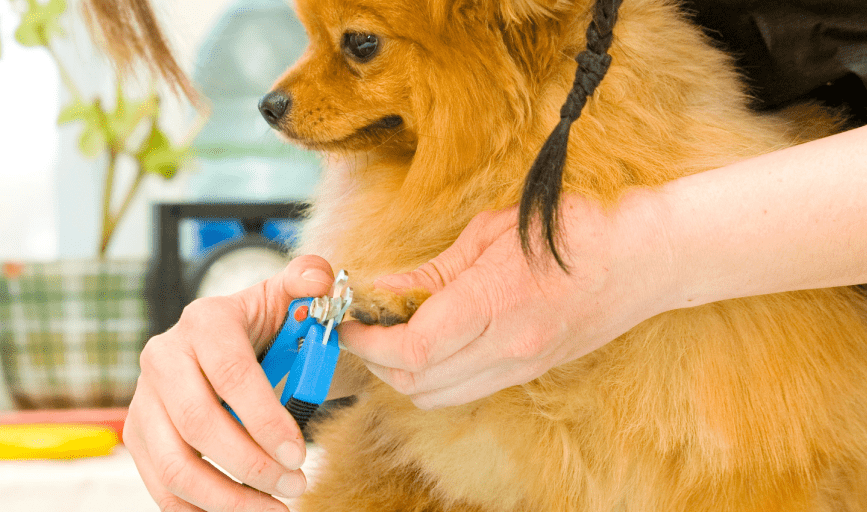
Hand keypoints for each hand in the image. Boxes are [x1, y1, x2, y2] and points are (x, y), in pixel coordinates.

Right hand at [124, 256, 336, 510]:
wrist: (222, 339)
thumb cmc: (263, 324)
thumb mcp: (286, 297)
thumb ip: (308, 280)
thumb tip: (320, 278)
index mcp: (204, 321)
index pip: (231, 374)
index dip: (264, 418)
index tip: (299, 453)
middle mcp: (163, 356)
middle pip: (198, 424)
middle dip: (251, 464)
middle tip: (295, 484)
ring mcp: (144, 398)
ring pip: (174, 465)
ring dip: (227, 498)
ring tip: (275, 507)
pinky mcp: (138, 433)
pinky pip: (160, 485)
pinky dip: (199, 509)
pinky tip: (240, 511)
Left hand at [340, 193, 675, 408]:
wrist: (645, 258)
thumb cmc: (573, 229)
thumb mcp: (493, 233)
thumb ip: (433, 272)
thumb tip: (384, 292)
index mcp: (497, 304)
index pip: (412, 349)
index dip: (367, 340)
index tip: (345, 318)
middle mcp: (508, 349)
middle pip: (415, 383)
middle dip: (375, 359)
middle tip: (361, 324)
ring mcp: (521, 367)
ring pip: (435, 396)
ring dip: (401, 373)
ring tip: (391, 334)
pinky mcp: (528, 373)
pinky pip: (463, 390)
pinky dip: (433, 375)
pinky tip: (429, 341)